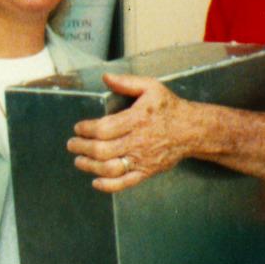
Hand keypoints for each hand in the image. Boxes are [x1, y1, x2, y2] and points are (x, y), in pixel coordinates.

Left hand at [66, 73, 190, 192]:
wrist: (192, 130)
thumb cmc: (169, 108)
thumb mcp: (151, 87)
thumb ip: (127, 82)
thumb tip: (105, 78)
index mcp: (137, 119)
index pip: (105, 128)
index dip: (86, 129)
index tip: (78, 128)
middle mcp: (138, 141)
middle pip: (103, 149)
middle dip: (82, 148)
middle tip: (72, 144)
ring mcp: (142, 159)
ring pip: (111, 168)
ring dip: (90, 166)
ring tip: (79, 160)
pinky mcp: (147, 171)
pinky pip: (125, 183)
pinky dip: (108, 185)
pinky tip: (96, 181)